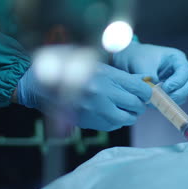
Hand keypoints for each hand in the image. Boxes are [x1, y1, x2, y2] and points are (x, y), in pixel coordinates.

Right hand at [17, 46, 151, 130]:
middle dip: (139, 104)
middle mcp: (102, 93)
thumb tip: (144, 81)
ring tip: (125, 108)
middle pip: (136, 104)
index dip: (146, 91)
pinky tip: (110, 112)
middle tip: (136, 101)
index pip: (140, 88)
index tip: (144, 91)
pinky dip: (116, 121)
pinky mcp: (88, 121)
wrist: (41, 84)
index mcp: (106, 75)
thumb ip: (120, 74)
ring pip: (126, 118)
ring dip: (130, 114)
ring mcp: (95, 109)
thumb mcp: (96, 63)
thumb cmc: (70, 68)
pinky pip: (112, 125)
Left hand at [113, 41, 187, 103]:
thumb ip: (150, 79)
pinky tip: (155, 102)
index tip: (164, 88)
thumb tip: (157, 94)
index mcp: (177, 59)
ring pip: (184, 95)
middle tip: (164, 98)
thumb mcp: (142, 64)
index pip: (185, 73)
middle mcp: (181, 70)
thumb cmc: (137, 57)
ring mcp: (178, 81)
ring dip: (172, 100)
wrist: (129, 60)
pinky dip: (167, 103)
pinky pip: (175, 100)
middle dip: (179, 94)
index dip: (176, 83)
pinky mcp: (172, 91)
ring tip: (156, 100)